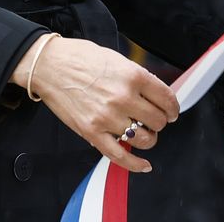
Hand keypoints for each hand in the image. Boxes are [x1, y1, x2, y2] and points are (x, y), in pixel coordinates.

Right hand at [15, 35, 178, 173]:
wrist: (50, 65)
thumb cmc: (81, 58)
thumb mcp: (117, 60)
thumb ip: (137, 78)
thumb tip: (155, 95)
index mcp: (133, 76)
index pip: (166, 98)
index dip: (173, 108)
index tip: (172, 112)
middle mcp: (123, 97)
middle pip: (158, 120)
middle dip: (160, 122)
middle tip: (155, 120)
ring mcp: (107, 117)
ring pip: (144, 139)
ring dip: (149, 139)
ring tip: (145, 134)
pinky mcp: (92, 132)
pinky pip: (119, 156)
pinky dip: (135, 164)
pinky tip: (145, 165)